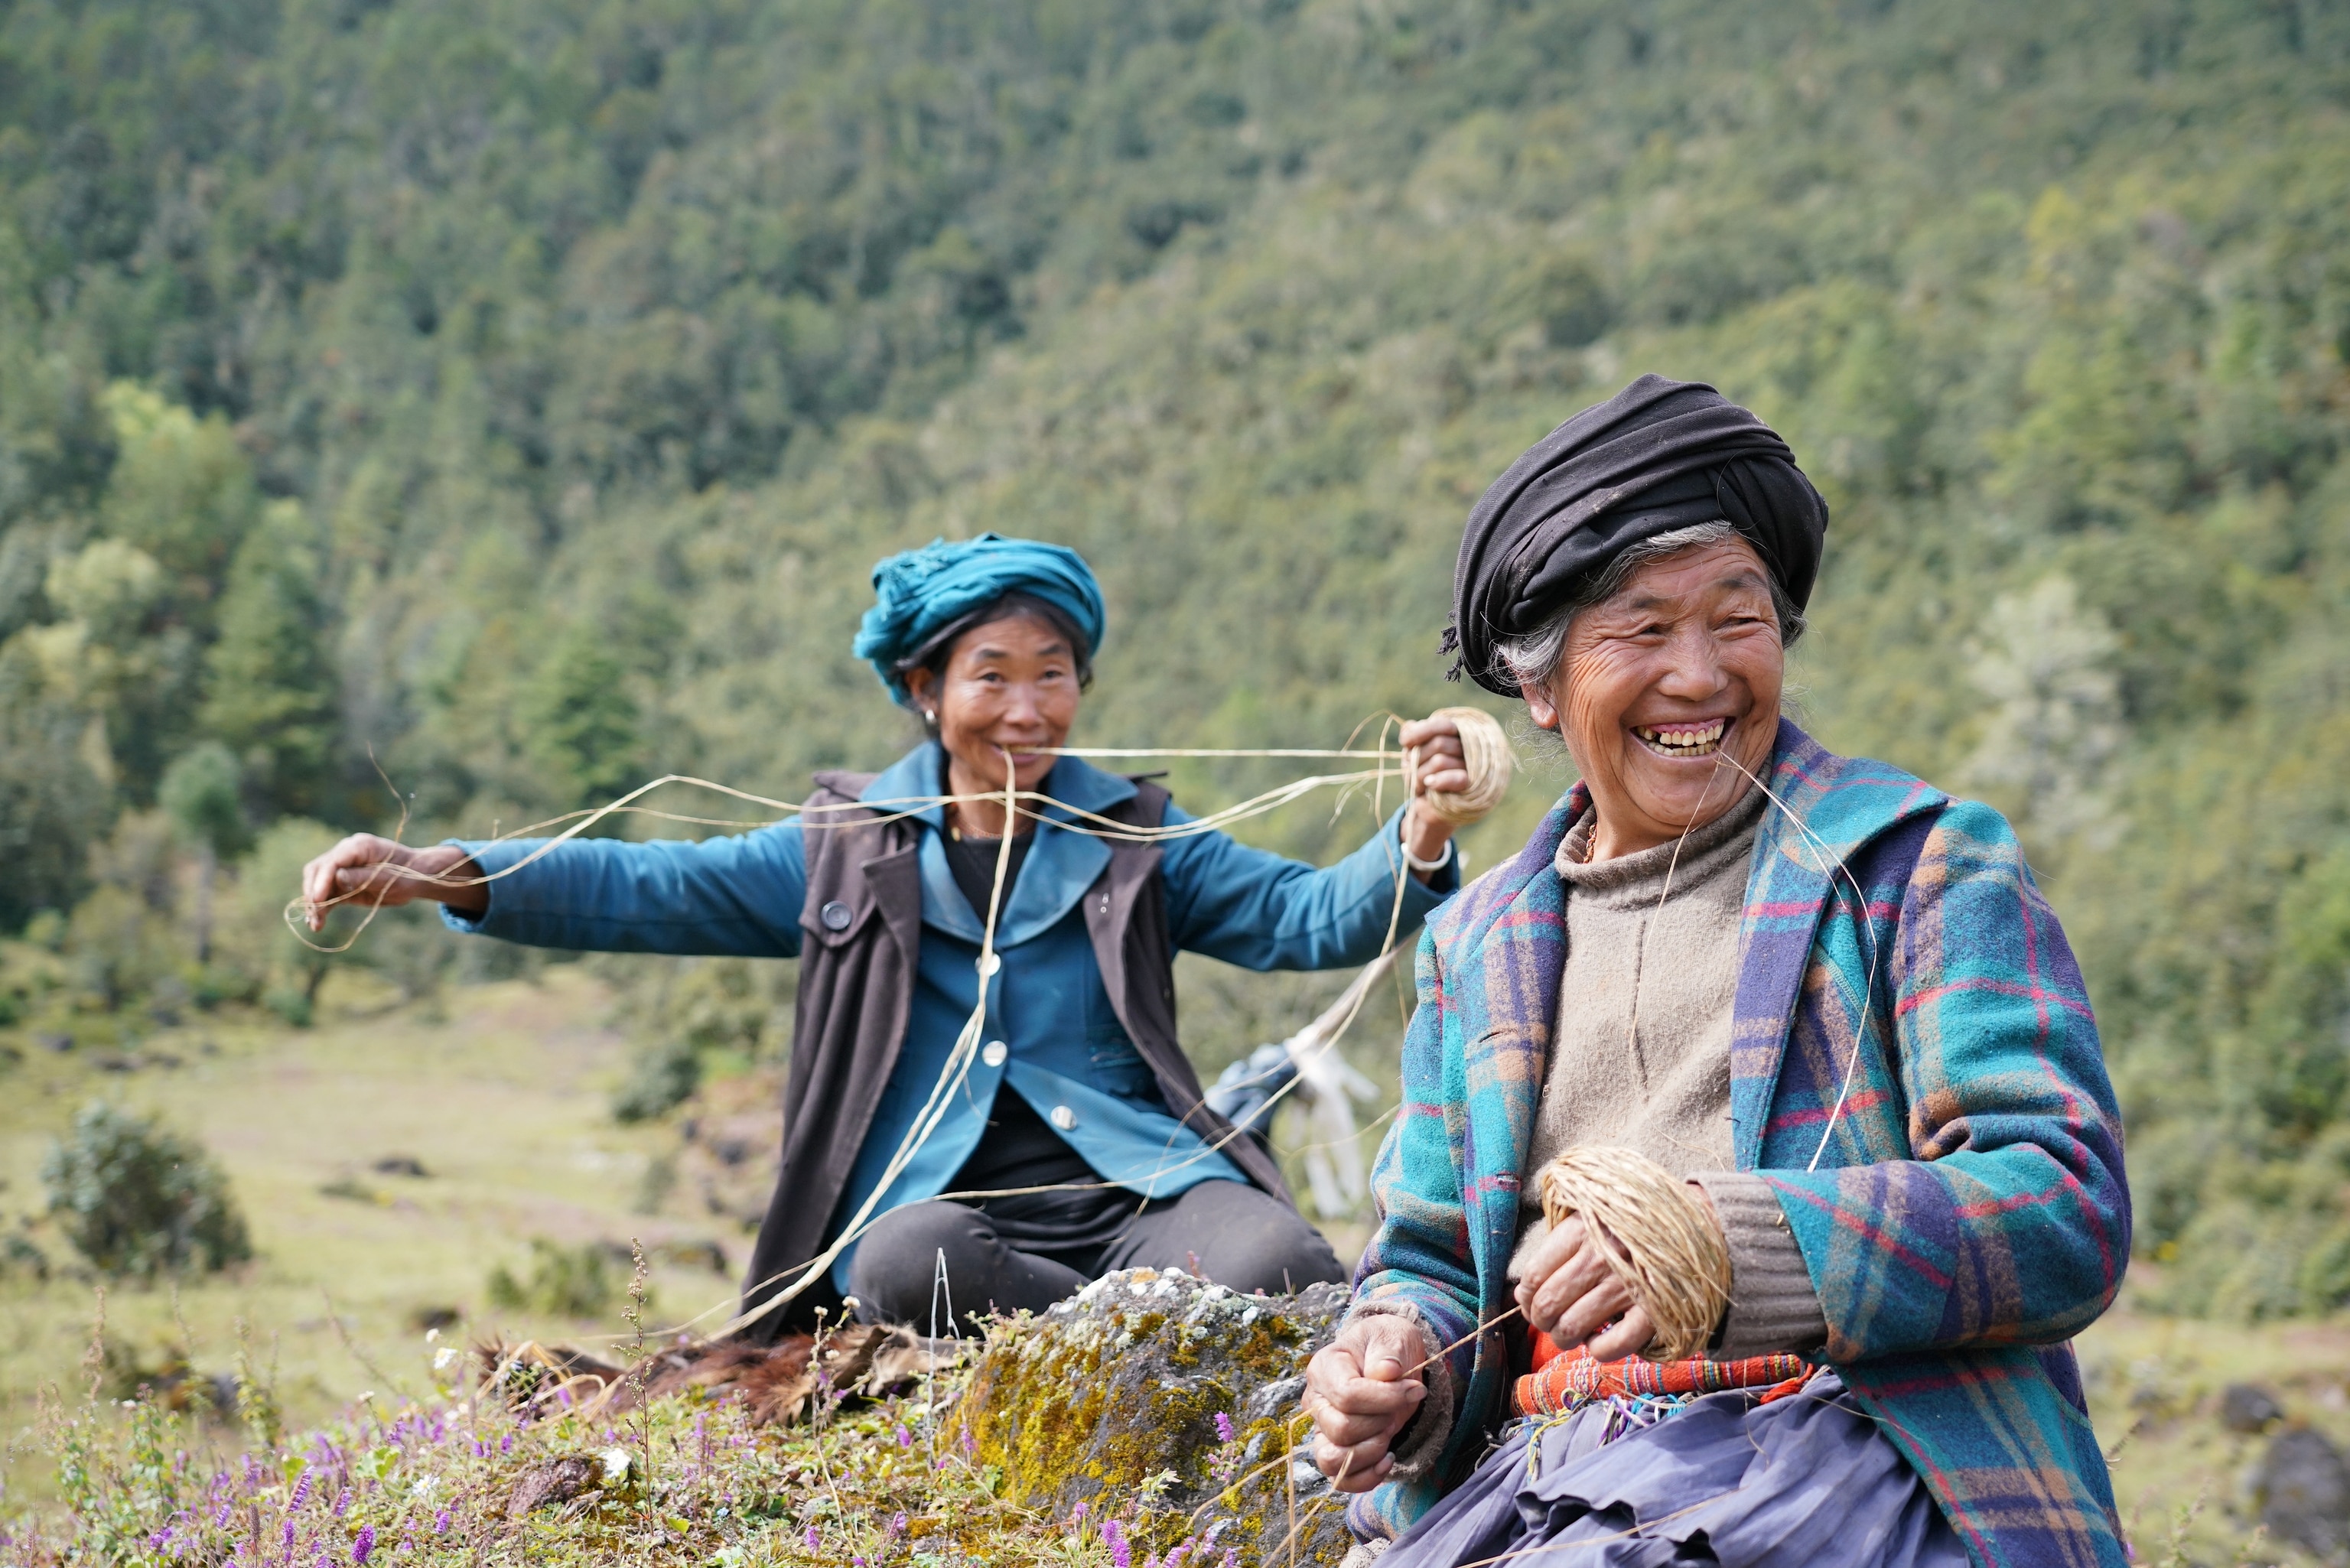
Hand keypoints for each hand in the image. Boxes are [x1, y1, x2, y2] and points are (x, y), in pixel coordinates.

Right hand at [299, 835, 483, 930]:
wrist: (416, 878)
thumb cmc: (407, 875)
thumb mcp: (389, 879)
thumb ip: (363, 877)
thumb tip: (337, 877)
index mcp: (360, 846)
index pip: (333, 861)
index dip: (322, 880)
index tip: (318, 900)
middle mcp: (346, 853)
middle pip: (318, 870)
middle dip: (313, 892)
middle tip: (315, 914)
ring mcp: (343, 867)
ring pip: (317, 882)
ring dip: (314, 903)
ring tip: (315, 924)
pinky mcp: (342, 882)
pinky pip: (327, 893)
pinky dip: (322, 907)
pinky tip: (317, 923)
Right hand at [1303, 1315, 1430, 1491]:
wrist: (1389, 1363)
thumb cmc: (1387, 1347)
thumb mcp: (1392, 1337)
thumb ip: (1387, 1352)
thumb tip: (1386, 1371)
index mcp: (1325, 1366)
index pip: (1347, 1395)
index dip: (1385, 1399)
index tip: (1415, 1389)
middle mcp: (1315, 1400)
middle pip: (1341, 1429)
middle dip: (1380, 1424)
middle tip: (1397, 1410)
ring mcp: (1320, 1428)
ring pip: (1331, 1459)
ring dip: (1370, 1452)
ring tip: (1390, 1433)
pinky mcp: (1332, 1450)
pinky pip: (1339, 1479)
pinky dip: (1366, 1477)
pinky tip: (1388, 1459)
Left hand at [1398, 713, 1467, 875]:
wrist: (1430, 807)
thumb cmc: (1423, 776)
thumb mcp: (1412, 756)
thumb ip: (1411, 738)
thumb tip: (1409, 727)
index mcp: (1457, 738)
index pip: (1443, 725)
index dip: (1422, 731)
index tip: (1405, 742)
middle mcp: (1468, 751)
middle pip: (1438, 743)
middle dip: (1418, 758)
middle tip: (1412, 771)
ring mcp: (1472, 770)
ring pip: (1440, 761)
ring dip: (1421, 774)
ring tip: (1420, 784)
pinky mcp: (1471, 788)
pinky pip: (1457, 779)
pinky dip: (1439, 781)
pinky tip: (1429, 784)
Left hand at [1513, 1182, 1721, 1361]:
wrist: (1701, 1229)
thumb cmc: (1635, 1227)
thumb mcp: (1594, 1217)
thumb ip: (1561, 1246)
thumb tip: (1525, 1291)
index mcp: (1582, 1230)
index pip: (1535, 1276)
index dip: (1527, 1298)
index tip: (1531, 1304)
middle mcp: (1601, 1257)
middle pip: (1550, 1304)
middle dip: (1543, 1322)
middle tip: (1551, 1323)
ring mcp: (1628, 1286)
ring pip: (1574, 1327)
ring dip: (1566, 1338)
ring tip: (1572, 1335)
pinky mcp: (1655, 1312)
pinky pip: (1613, 1345)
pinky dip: (1599, 1351)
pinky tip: (1599, 1343)